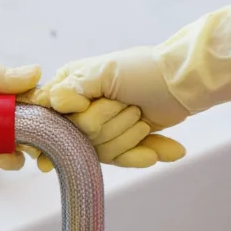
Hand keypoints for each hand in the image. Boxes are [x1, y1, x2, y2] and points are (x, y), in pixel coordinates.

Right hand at [19, 84, 185, 171]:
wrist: (184, 82)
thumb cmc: (144, 70)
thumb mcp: (105, 71)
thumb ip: (72, 88)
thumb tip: (46, 101)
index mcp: (71, 88)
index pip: (54, 118)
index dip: (73, 120)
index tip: (86, 113)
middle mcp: (81, 109)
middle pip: (81, 138)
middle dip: (111, 125)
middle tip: (130, 106)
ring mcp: (102, 128)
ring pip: (102, 152)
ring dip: (130, 137)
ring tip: (143, 118)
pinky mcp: (123, 142)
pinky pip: (123, 160)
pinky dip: (142, 155)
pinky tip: (157, 153)